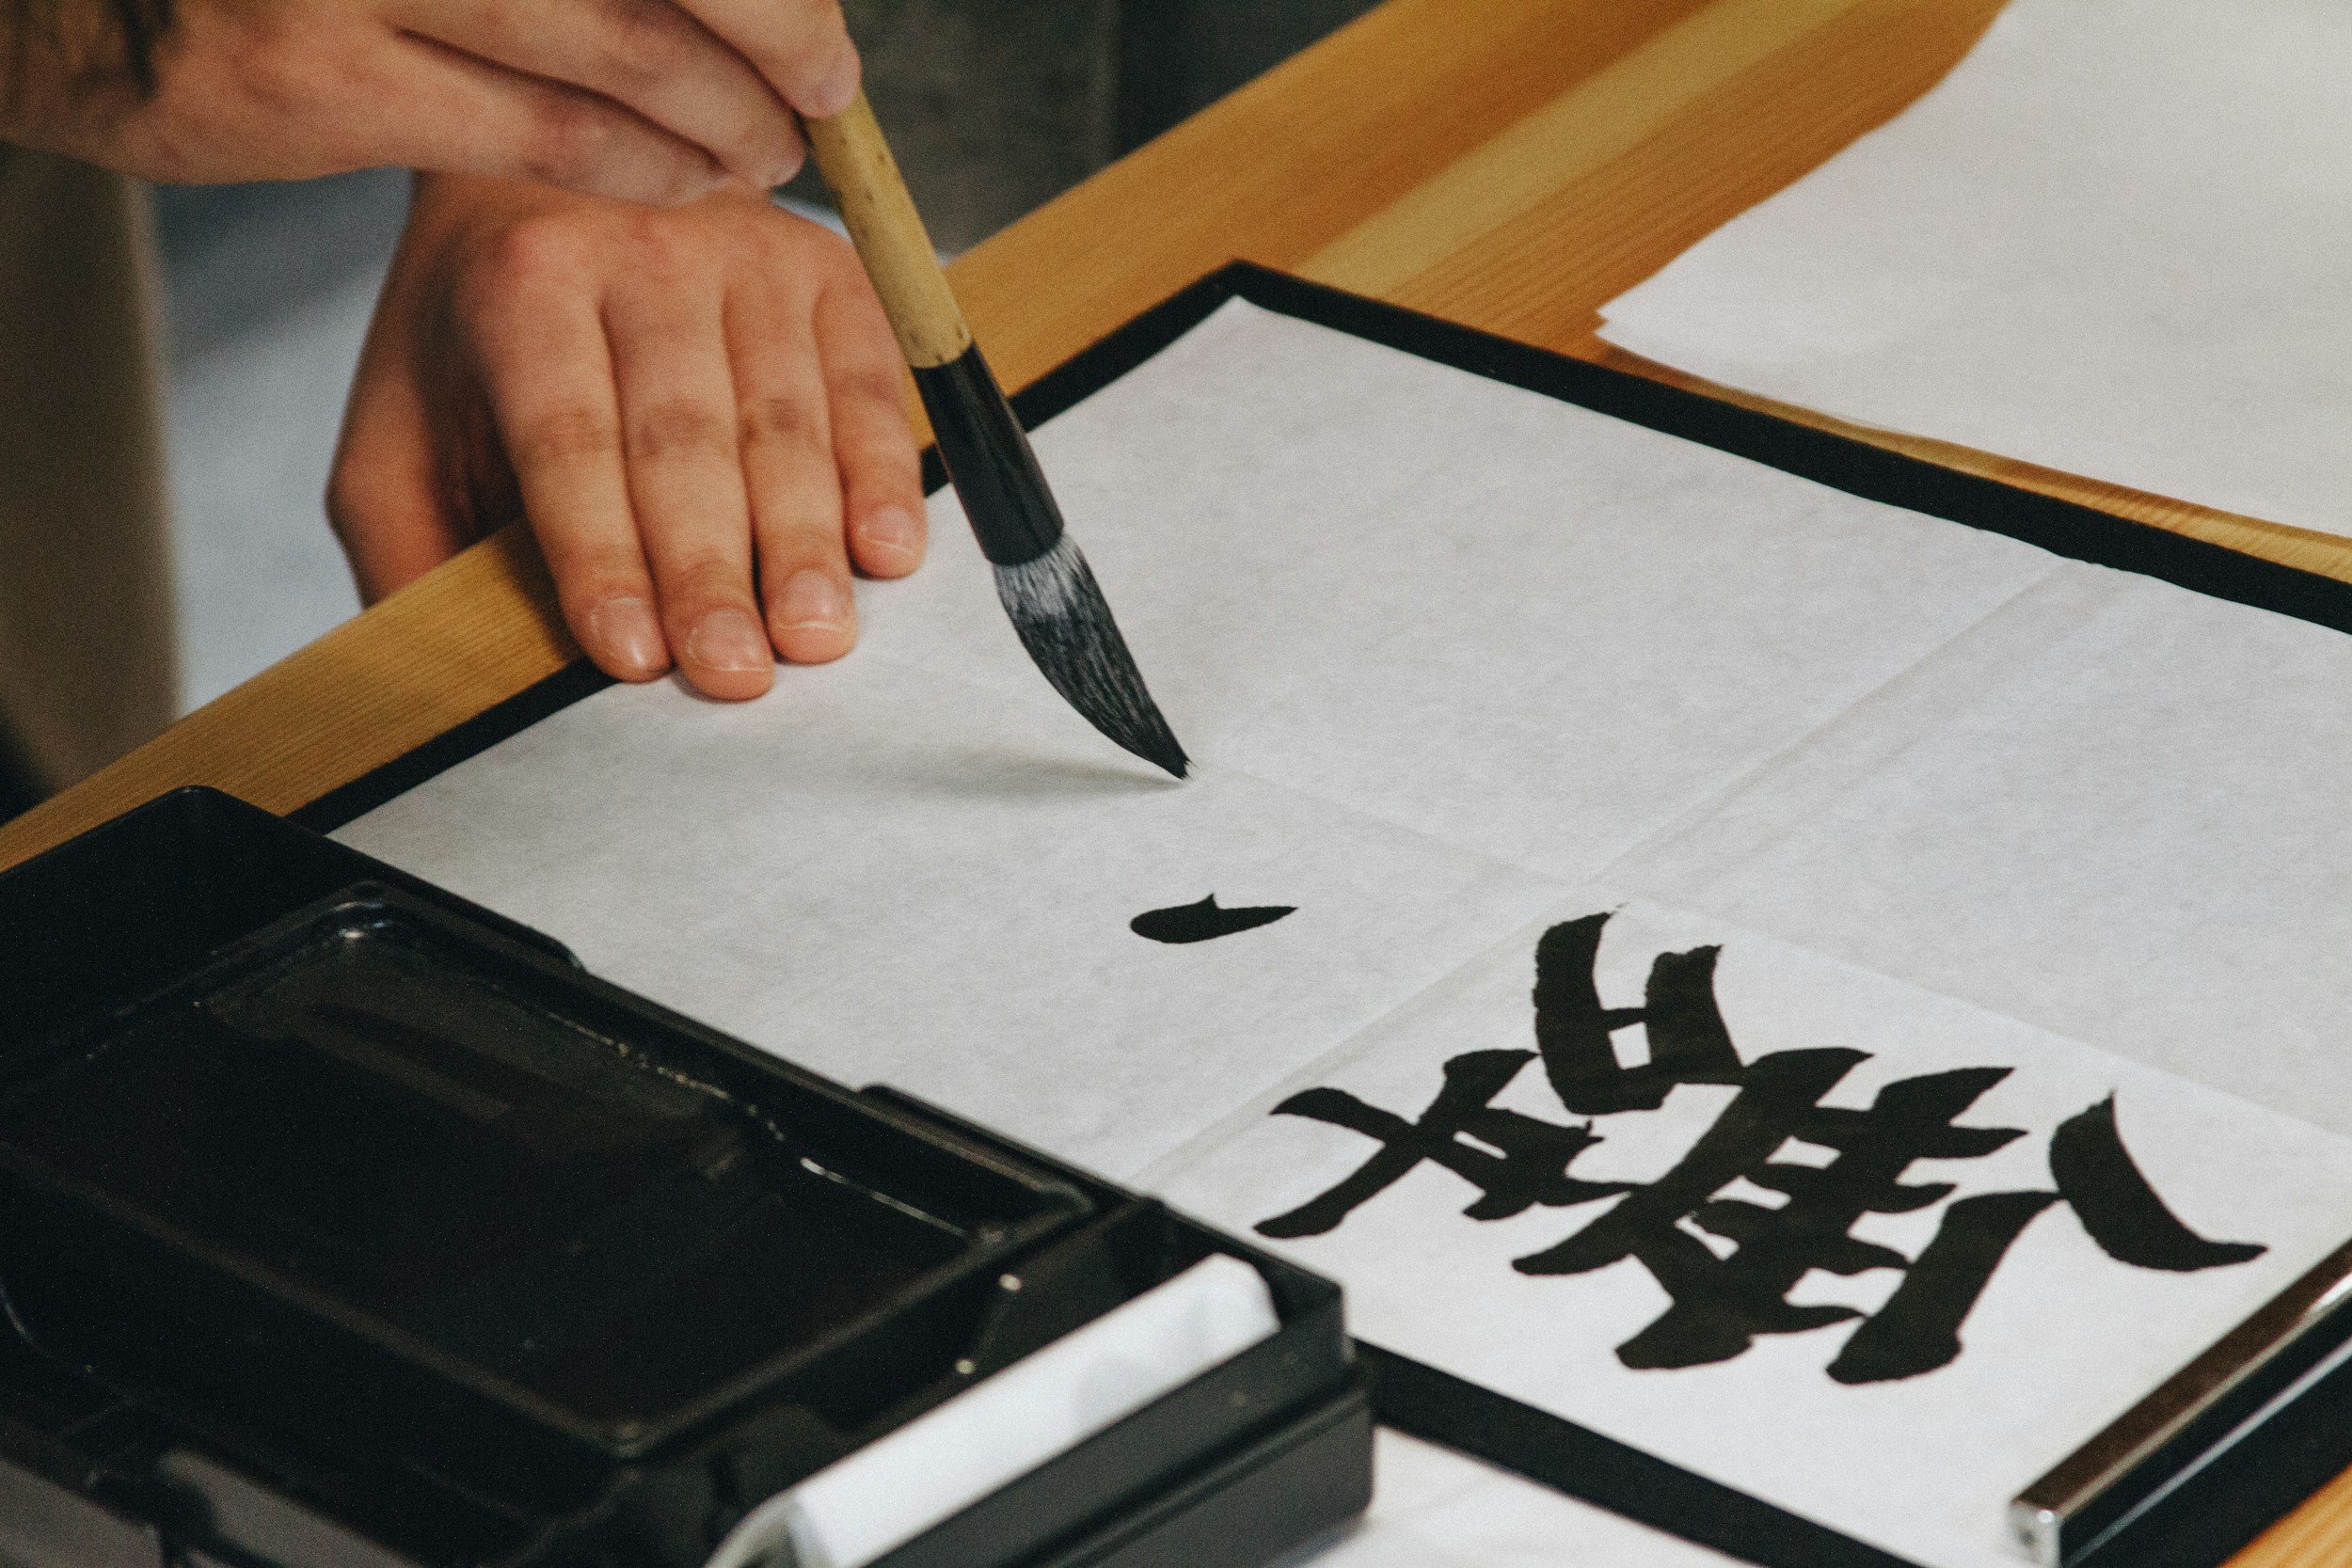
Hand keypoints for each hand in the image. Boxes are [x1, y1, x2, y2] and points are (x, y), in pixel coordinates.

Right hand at [3, 0, 856, 203]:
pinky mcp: (326, 79)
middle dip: (779, 36)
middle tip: (826, 90)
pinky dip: (646, 167)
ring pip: (627, 50)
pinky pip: (548, 136)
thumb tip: (764, 3)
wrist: (95, 4)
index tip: (820, 30)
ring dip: (729, 117)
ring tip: (767, 149)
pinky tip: (685, 180)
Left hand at [328, 172, 925, 697]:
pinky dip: (884, 473)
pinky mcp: (828, 270)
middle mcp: (639, 249)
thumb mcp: (400, 430)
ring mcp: (747, 253)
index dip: (601, 552)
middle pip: (685, 437)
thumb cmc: (483, 339)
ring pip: (785, 419)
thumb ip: (409, 546)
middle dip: (711, 567)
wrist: (559, 183)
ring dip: (804, 539)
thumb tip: (444, 678)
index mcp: (521, 285)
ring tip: (813, 635)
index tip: (631, 655)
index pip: (568, 438)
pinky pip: (870, 386)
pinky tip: (885, 550)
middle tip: (734, 672)